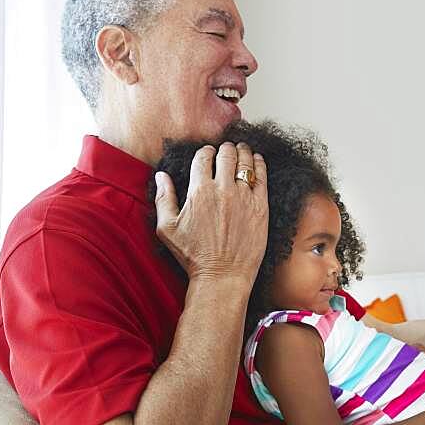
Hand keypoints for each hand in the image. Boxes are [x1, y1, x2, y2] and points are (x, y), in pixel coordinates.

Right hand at [153, 142, 268, 286]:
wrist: (222, 275)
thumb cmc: (193, 256)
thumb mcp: (167, 228)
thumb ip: (163, 198)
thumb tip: (161, 176)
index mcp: (199, 191)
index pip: (203, 158)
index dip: (205, 152)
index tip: (207, 153)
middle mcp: (223, 190)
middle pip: (226, 155)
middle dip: (225, 149)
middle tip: (226, 149)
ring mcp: (244, 197)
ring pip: (245, 162)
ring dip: (243, 152)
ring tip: (242, 149)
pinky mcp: (261, 207)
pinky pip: (262, 177)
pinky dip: (260, 164)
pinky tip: (257, 160)